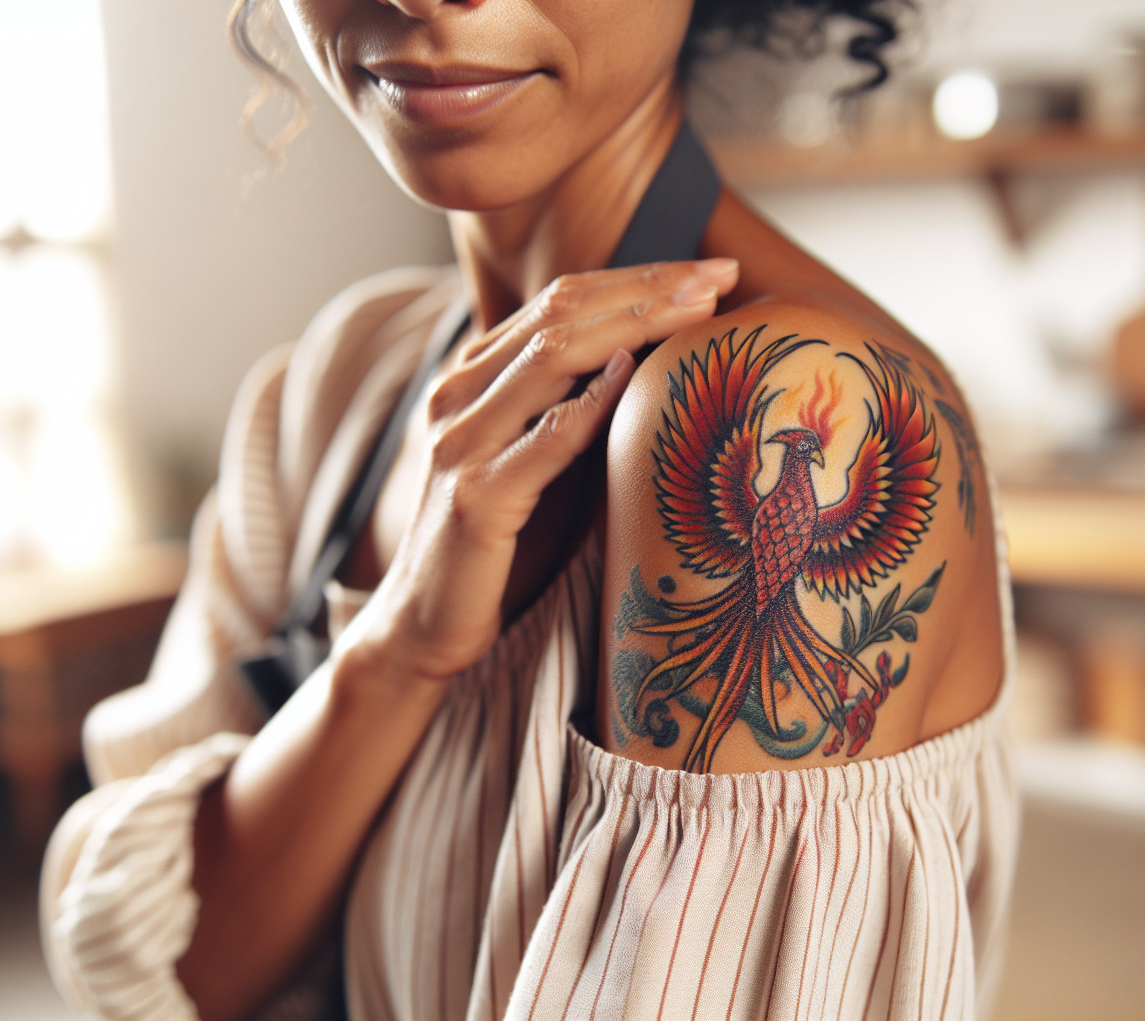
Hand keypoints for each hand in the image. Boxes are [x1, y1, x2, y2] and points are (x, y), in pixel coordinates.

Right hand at [335, 257, 739, 688]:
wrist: (426, 625)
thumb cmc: (502, 546)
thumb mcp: (544, 462)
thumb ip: (582, 410)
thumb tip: (667, 367)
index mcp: (475, 376)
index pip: (563, 300)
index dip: (638, 278)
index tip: (710, 271)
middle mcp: (459, 395)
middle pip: (562, 313)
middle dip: (648, 287)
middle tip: (718, 273)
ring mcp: (461, 443)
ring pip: (552, 357)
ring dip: (634, 324)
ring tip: (697, 308)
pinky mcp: (475, 499)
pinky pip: (542, 439)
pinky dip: (592, 402)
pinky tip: (636, 373)